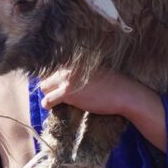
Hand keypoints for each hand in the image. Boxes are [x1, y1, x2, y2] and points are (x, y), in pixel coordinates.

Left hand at [35, 65, 149, 121]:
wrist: (124, 93)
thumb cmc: (114, 84)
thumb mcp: (96, 71)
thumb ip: (81, 71)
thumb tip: (70, 78)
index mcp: (75, 60)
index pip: (53, 67)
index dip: (54, 78)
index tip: (56, 85)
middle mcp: (69, 67)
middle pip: (46, 76)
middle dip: (49, 86)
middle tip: (56, 94)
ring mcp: (67, 79)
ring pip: (44, 87)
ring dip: (48, 95)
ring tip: (54, 101)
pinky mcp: (67, 93)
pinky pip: (47, 100)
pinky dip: (47, 105)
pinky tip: (51, 107)